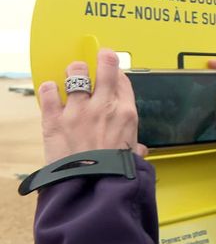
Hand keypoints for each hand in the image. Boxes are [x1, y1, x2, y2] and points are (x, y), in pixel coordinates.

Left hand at [39, 49, 146, 163]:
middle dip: (104, 59)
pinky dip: (49, 89)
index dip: (118, 72)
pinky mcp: (55, 120)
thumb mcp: (133, 158)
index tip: (114, 71)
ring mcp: (78, 111)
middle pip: (105, 69)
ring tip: (72, 72)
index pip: (123, 82)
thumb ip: (134, 148)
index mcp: (126, 114)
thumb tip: (139, 150)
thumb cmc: (116, 174)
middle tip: (100, 55)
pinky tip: (51, 89)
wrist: (92, 189)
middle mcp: (104, 107)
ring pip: (76, 74)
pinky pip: (49, 93)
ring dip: (74, 71)